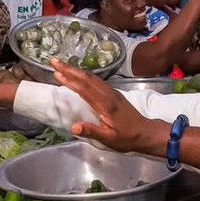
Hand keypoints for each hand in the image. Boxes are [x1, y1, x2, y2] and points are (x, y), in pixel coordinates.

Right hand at [49, 59, 167, 155]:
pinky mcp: (113, 92)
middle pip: (87, 78)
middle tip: (53, 61)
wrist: (145, 132)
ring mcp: (111, 91)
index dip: (70, 80)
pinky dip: (83, 75)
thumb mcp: (109, 139)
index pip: (84, 89)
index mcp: (105, 104)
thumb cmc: (126, 137)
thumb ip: (91, 131)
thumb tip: (73, 127)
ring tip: (61, 65)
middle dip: (69, 69)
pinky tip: (77, 74)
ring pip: (91, 77)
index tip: (56, 73)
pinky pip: (96, 80)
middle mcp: (108, 94)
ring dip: (75, 70)